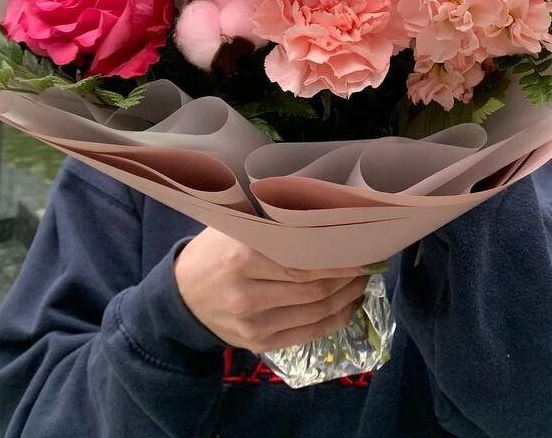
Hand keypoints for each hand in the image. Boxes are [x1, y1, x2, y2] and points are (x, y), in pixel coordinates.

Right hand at [174, 228, 368, 352]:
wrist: (182, 297)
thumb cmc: (214, 250)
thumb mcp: (236, 226)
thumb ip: (274, 219)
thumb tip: (323, 206)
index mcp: (241, 258)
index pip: (304, 262)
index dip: (341, 259)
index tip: (365, 249)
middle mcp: (247, 295)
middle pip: (314, 289)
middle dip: (349, 277)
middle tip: (369, 263)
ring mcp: (253, 325)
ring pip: (316, 312)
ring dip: (347, 297)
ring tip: (361, 281)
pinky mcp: (259, 344)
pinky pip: (309, 334)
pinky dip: (335, 319)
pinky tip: (348, 304)